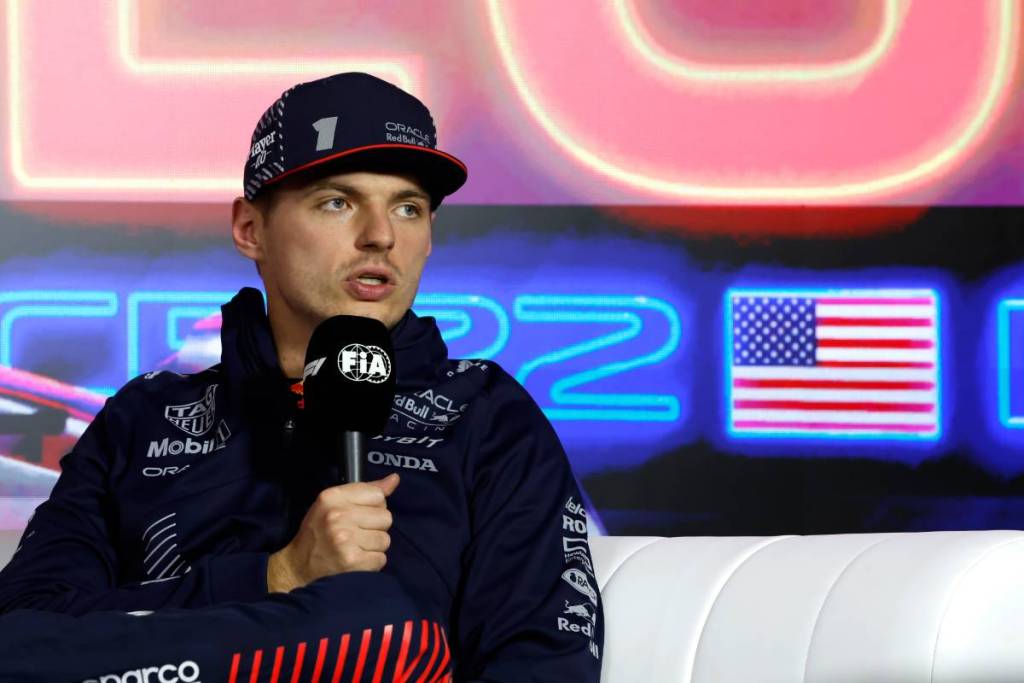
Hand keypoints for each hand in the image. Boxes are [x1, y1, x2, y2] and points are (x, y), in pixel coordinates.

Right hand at [267, 473, 399, 592]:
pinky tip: (356, 560)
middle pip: (386, 517)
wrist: (298, 567)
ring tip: (356, 547)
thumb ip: (365, 490)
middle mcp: (338, 516)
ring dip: (374, 546)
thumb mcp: (333, 504)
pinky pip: (380, 559)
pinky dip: (371, 562)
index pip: (377, 494)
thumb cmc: (318, 532)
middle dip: (376, 527)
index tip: (359, 515)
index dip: (373, 507)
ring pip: (385, 540)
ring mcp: (345, 540)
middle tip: (357, 534)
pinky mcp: (351, 561)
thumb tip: (394, 479)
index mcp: (332, 497)